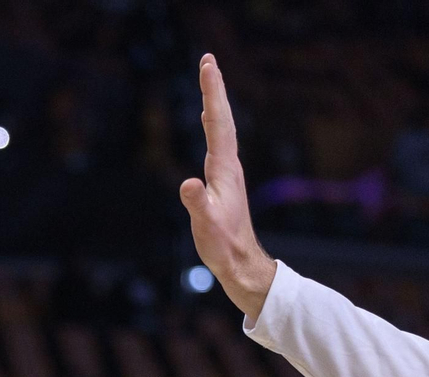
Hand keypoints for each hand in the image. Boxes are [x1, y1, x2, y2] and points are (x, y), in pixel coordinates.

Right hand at [179, 54, 276, 321]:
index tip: (208, 65)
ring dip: (214, 103)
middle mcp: (228, 165)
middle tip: (207, 61)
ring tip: (209, 82)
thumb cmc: (223, 246)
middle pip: (222, 119)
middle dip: (214, 89)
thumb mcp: (206, 226)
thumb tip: (187, 184)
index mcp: (223, 169)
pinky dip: (212, 124)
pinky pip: (217, 142)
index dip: (212, 92)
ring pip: (221, 128)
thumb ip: (197, 204)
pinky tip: (208, 123)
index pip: (217, 122)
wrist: (241, 263)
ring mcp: (227, 173)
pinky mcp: (223, 181)